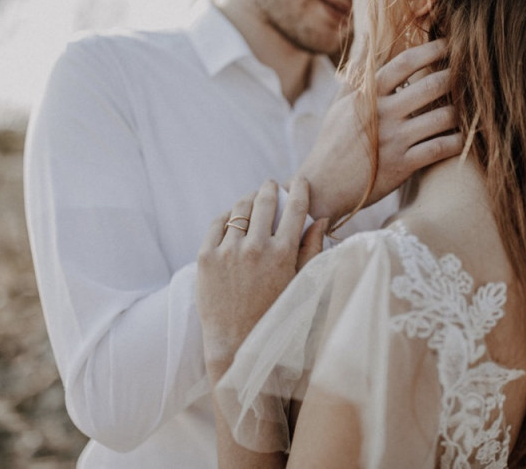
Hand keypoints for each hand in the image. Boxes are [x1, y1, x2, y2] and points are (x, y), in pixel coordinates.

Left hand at [196, 179, 317, 364]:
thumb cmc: (274, 317)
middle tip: (271, 186)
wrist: (236, 344)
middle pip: (264, 202)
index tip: (299, 182)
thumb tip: (320, 220)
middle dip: (270, 189)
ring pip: (239, 209)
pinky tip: (233, 219)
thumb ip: (311, 250)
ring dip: (248, 200)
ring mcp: (228, 251)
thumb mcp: (300, 284)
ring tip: (252, 201)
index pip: (295, 208)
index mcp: (283, 254)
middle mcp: (255, 248)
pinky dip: (227, 217)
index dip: (299, 190)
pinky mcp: (205, 257)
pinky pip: (217, 223)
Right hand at [296, 39, 462, 223]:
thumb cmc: (332, 144)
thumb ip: (356, 74)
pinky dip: (457, 141)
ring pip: (443, 117)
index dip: (432, 49)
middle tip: (470, 74)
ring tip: (469, 108)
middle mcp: (382, 114)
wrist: (322, 188)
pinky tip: (463, 137)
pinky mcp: (402, 166)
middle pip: (431, 85)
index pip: (405, 63)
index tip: (449, 44)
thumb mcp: (338, 106)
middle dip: (456, 77)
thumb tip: (366, 38)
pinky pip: (441, 148)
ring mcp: (393, 140)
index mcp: (367, 96)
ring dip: (461, 111)